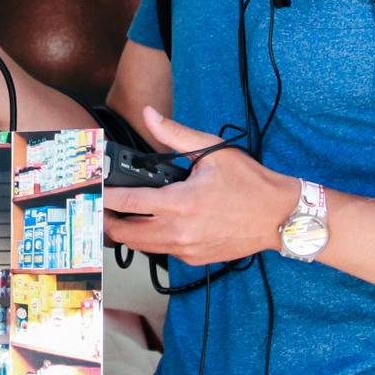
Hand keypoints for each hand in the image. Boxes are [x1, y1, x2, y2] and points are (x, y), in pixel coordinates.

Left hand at [100, 107, 300, 265]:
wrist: (281, 217)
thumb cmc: (251, 184)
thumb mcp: (213, 152)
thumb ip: (176, 134)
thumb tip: (150, 115)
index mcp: (180, 203)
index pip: (128, 202)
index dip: (106, 196)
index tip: (94, 191)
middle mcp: (179, 231)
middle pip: (126, 233)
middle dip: (108, 221)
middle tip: (101, 209)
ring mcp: (187, 249)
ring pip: (142, 247)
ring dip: (128, 233)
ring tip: (121, 218)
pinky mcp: (195, 260)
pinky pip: (163, 252)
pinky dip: (153, 241)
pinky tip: (154, 226)